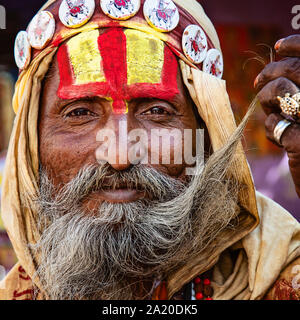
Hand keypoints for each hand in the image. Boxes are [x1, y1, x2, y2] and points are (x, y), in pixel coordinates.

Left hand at [254, 35, 299, 196]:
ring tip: (269, 110)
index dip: (296, 45)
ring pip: (281, 91)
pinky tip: (280, 139)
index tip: (278, 47)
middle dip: (270, 73)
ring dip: (266, 99)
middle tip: (258, 82)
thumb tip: (279, 61)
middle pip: (294, 70)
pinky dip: (271, 129)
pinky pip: (275, 124)